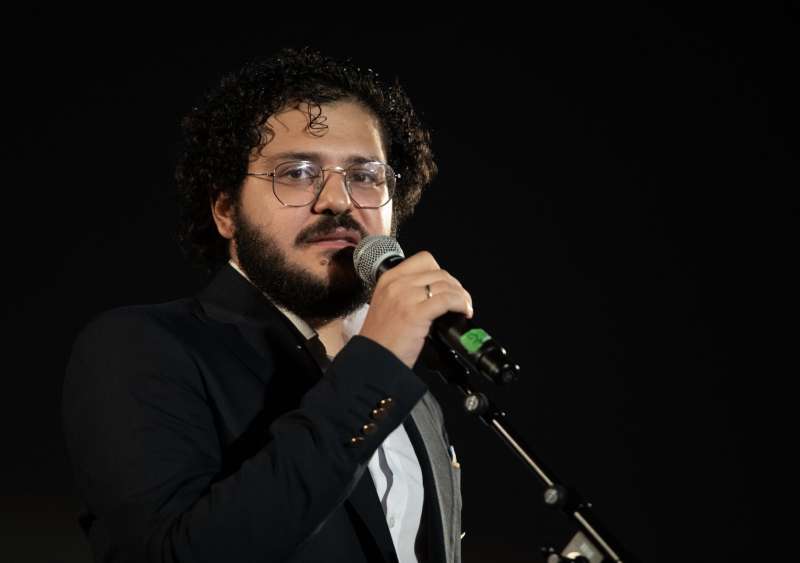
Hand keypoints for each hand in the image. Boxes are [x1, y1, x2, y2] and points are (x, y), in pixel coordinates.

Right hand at [358, 251, 472, 368]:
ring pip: (446, 285)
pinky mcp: (416, 313)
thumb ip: (406, 294)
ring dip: (461, 296)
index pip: (424, 260)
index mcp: (388, 279)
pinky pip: (447, 300)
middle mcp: (396, 284)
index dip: (441, 272)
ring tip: (464, 307)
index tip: (447, 286)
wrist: (373, 359)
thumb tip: (434, 293)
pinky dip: (461, 304)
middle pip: (439, 272)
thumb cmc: (380, 339)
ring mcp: (406, 297)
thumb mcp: (387, 305)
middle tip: (460, 299)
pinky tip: (464, 312)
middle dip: (455, 286)